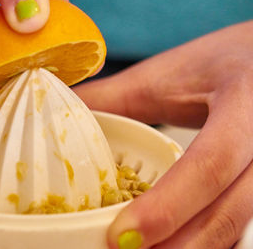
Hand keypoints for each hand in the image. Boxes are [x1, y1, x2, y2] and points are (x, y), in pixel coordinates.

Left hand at [74, 20, 252, 248]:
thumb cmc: (216, 63)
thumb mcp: (164, 75)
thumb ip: (112, 96)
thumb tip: (59, 115)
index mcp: (244, 102)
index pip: (211, 163)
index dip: (167, 207)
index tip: (120, 235)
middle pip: (229, 211)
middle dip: (176, 245)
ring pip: (238, 227)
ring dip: (190, 248)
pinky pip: (241, 223)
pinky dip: (205, 241)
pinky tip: (174, 243)